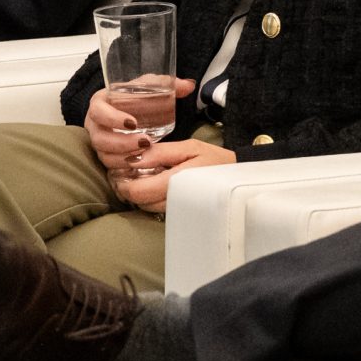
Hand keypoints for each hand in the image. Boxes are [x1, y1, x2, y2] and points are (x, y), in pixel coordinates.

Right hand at [85, 78, 196, 172]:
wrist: (130, 109)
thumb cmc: (136, 96)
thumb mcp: (148, 86)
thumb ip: (166, 84)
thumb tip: (188, 85)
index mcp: (100, 103)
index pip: (97, 111)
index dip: (112, 119)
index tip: (133, 123)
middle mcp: (95, 124)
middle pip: (99, 139)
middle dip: (122, 143)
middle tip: (145, 142)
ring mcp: (99, 142)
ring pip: (104, 155)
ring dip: (124, 158)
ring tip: (145, 155)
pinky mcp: (106, 155)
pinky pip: (110, 166)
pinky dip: (124, 168)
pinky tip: (139, 166)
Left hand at [111, 138, 235, 214]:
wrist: (238, 178)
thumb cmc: (214, 159)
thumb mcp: (189, 147)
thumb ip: (159, 153)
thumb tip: (131, 159)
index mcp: (176, 182)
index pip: (138, 193)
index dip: (125, 184)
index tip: (122, 171)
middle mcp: (175, 201)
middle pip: (139, 203)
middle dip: (129, 189)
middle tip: (129, 173)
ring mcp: (177, 210)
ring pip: (146, 208)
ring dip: (140, 195)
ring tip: (143, 177)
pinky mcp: (180, 213)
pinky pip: (157, 209)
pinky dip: (150, 199)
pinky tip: (155, 185)